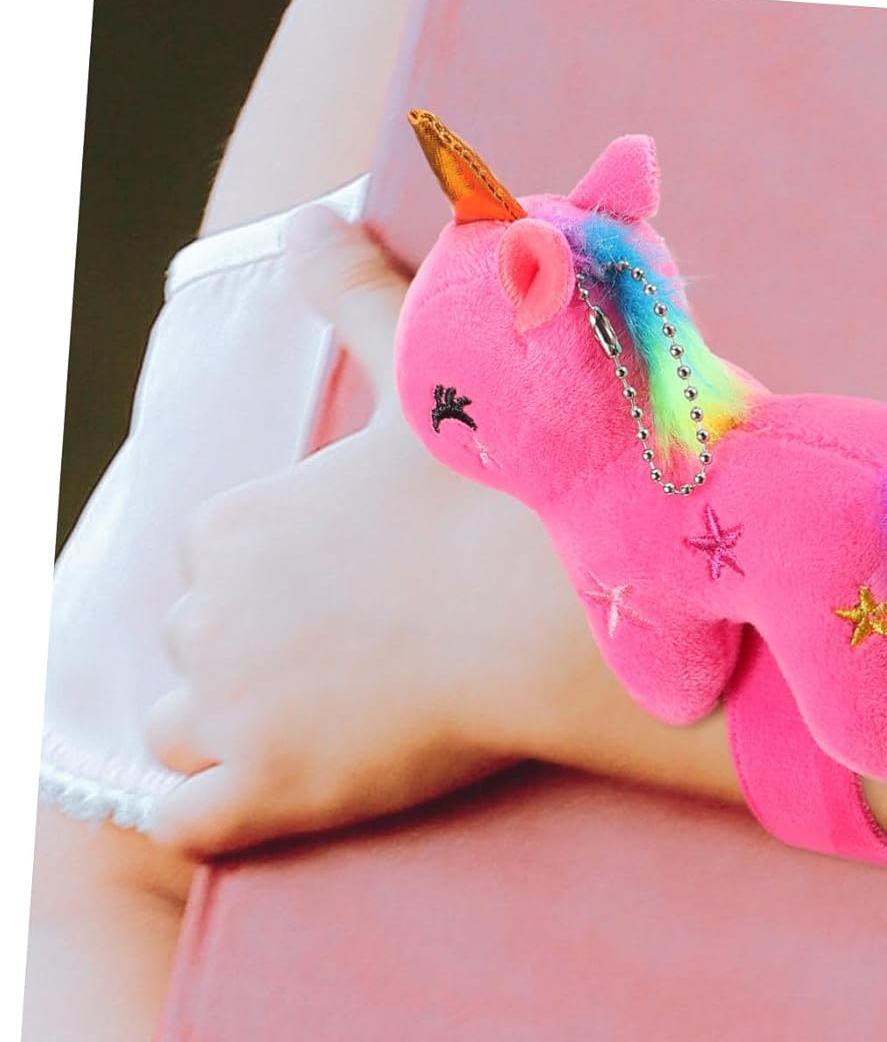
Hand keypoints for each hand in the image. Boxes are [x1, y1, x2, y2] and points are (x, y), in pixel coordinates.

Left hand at [144, 207, 599, 855]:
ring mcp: (230, 709)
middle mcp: (204, 614)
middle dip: (245, 659)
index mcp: (233, 523)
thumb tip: (306, 218)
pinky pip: (186, 824)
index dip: (267, 586)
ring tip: (316, 733)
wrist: (554, 616)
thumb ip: (352, 297)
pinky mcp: (268, 792)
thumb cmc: (498, 502)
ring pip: (177, 732)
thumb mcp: (423, 381)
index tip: (341, 598)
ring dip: (227, 738)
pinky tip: (271, 801)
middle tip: (344, 667)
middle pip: (191, 645)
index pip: (208, 564)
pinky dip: (215, 817)